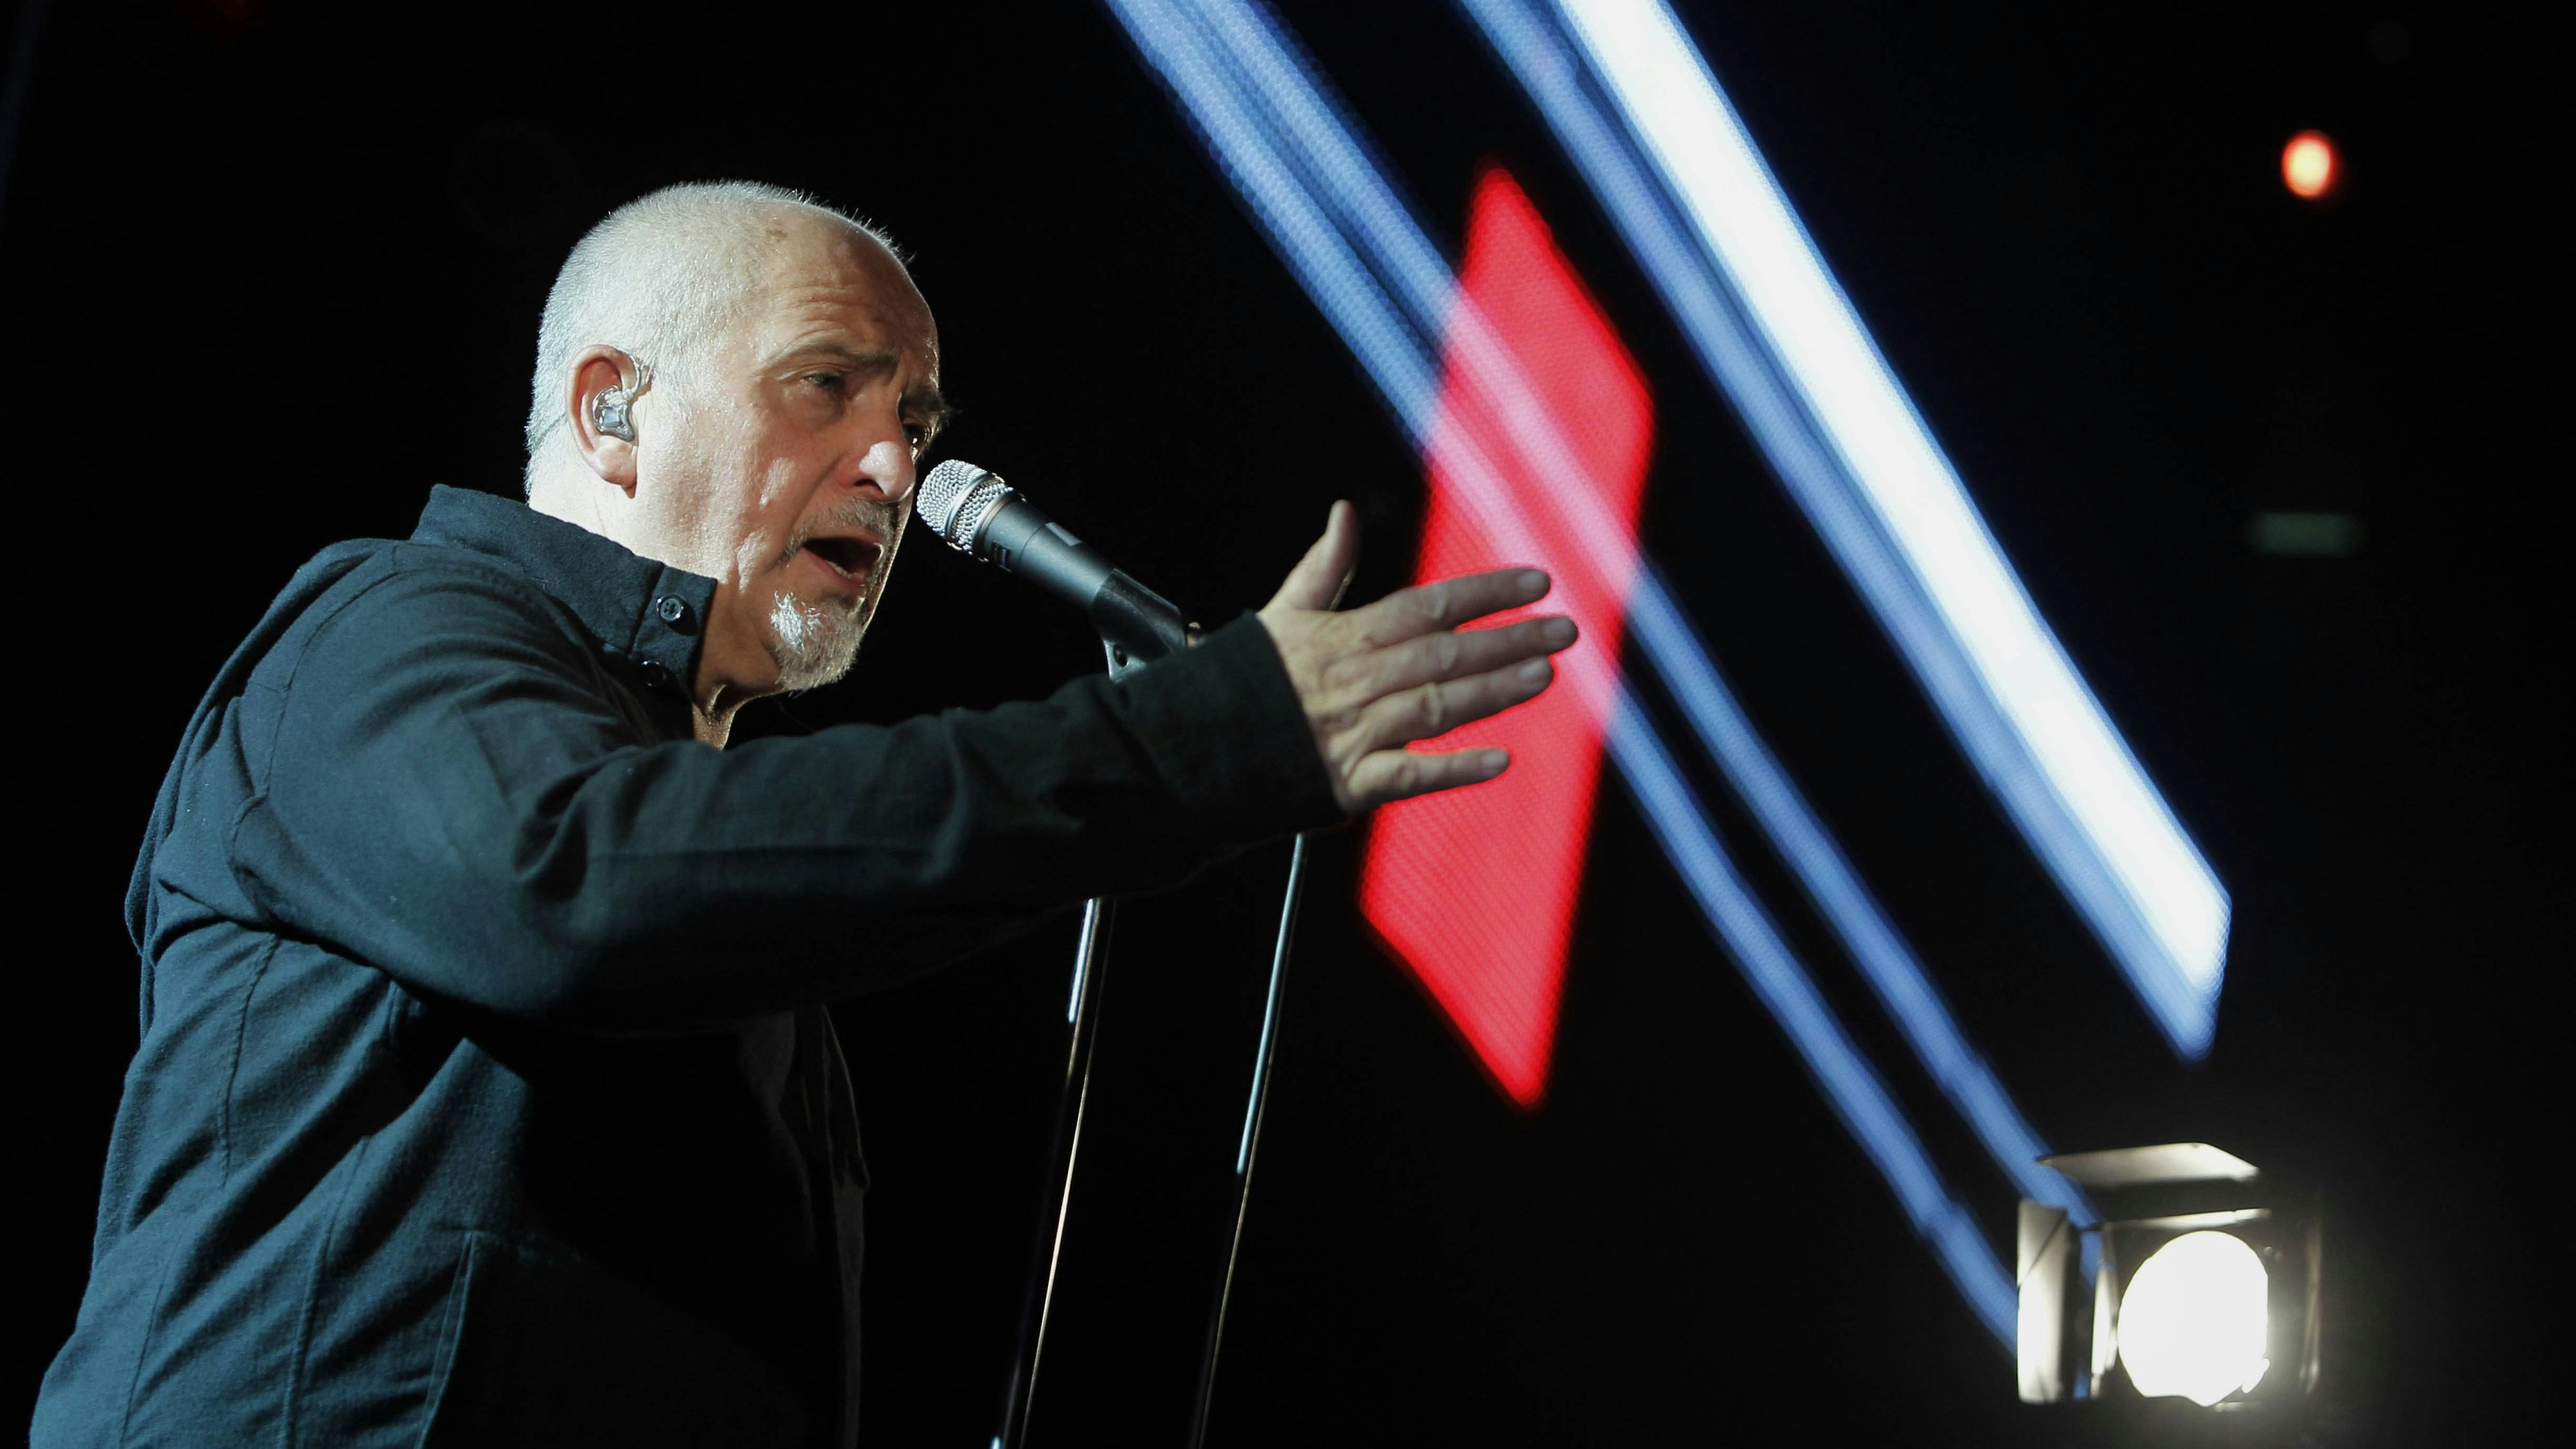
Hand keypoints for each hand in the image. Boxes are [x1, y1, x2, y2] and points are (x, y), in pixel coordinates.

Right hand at [1258, 501, 1577, 813]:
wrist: (1194, 747)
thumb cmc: (1245, 681)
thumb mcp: (1281, 615)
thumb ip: (1322, 567)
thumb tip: (1345, 511)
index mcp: (1344, 638)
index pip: (1427, 606)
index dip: (1485, 592)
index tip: (1538, 580)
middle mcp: (1355, 681)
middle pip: (1443, 654)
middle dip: (1508, 640)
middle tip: (1564, 630)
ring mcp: (1353, 732)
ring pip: (1434, 706)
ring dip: (1492, 692)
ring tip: (1543, 675)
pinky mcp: (1347, 783)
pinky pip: (1408, 774)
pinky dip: (1454, 769)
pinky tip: (1500, 761)